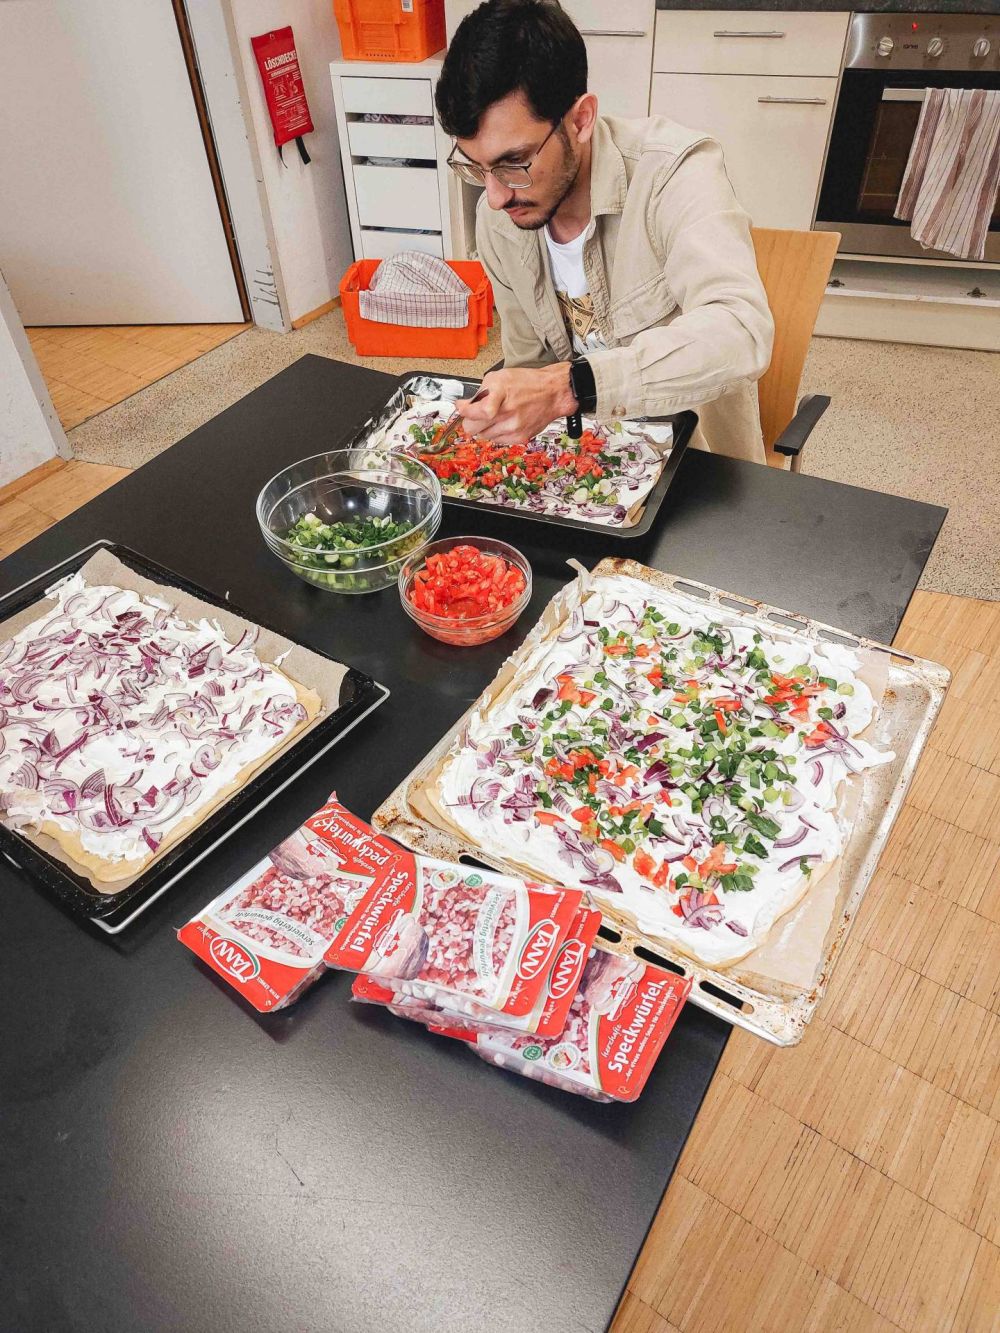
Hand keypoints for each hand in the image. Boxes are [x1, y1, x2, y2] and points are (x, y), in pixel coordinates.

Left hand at [454, 363, 575, 446]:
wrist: (553, 393)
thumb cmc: (527, 383)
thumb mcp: (500, 377)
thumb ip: (480, 392)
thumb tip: (465, 405)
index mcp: (500, 395)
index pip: (473, 412)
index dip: (463, 410)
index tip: (462, 407)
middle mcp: (507, 413)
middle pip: (473, 429)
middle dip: (471, 420)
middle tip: (477, 413)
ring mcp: (514, 428)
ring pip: (484, 436)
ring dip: (485, 427)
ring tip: (497, 415)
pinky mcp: (520, 437)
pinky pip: (497, 440)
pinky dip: (497, 432)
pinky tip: (505, 421)